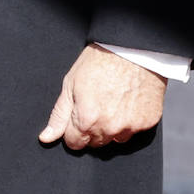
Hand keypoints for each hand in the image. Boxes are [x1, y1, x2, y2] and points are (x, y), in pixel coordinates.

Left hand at [39, 44, 166, 150]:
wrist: (133, 49)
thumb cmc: (100, 61)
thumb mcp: (71, 84)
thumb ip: (59, 115)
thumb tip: (47, 137)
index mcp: (86, 120)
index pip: (74, 143)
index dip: (73, 130)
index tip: (78, 116)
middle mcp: (109, 128)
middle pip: (95, 144)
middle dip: (92, 130)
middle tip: (97, 105)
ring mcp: (130, 127)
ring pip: (116, 139)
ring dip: (112, 128)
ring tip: (114, 103)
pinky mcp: (147, 123)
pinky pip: (134, 131)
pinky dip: (130, 121)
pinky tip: (128, 102)